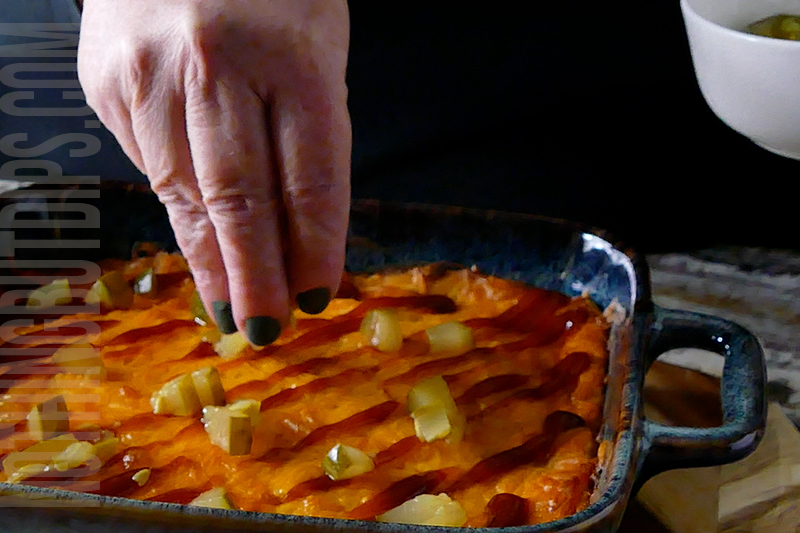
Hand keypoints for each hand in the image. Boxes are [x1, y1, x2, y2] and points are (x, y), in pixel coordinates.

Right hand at [78, 0, 351, 344]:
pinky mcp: (107, 82)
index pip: (309, 176)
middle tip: (267, 328)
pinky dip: (180, 209)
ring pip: (185, 192)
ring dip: (211, 259)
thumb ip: (310, 134)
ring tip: (231, 305)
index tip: (316, 295)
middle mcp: (215, 64)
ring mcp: (150, 73)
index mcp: (293, 55)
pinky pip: (151, 164)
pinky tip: (199, 238)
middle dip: (256, 275)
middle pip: (240, 197)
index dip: (314, 246)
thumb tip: (301, 235)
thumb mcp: (315, 47)